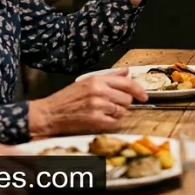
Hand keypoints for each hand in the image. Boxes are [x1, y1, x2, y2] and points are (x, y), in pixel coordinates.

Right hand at [28, 69, 147, 136]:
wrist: (50, 113)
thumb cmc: (67, 98)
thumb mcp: (87, 81)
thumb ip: (109, 77)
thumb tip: (127, 71)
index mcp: (97, 80)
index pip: (127, 83)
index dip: (138, 90)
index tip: (144, 96)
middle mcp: (99, 91)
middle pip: (127, 98)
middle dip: (123, 103)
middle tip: (110, 105)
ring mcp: (98, 106)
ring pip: (122, 111)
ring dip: (116, 113)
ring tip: (102, 112)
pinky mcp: (95, 120)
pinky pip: (115, 122)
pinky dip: (111, 123)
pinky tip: (100, 119)